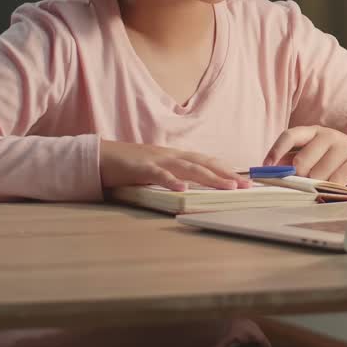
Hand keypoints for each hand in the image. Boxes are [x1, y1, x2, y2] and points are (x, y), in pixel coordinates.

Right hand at [99, 139, 250, 191]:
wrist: (99, 157)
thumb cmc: (129, 166)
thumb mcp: (157, 169)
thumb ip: (174, 175)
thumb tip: (193, 187)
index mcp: (175, 156)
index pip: (206, 161)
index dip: (226, 170)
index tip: (245, 180)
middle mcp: (170, 155)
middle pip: (203, 164)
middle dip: (226, 175)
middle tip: (246, 186)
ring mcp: (156, 160)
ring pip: (188, 168)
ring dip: (210, 178)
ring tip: (227, 186)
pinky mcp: (140, 168)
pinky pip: (158, 175)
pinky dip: (171, 182)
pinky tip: (183, 190)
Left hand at [264, 126, 346, 185]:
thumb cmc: (333, 161)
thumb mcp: (313, 156)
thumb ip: (292, 160)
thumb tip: (270, 172)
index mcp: (313, 132)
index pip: (289, 136)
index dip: (276, 151)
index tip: (266, 167)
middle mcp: (328, 135)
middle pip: (301, 161)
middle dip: (299, 178)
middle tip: (303, 185)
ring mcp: (344, 146)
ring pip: (318, 174)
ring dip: (316, 186)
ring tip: (321, 187)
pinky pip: (335, 181)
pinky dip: (331, 189)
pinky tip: (333, 188)